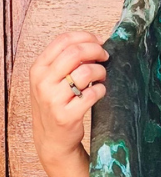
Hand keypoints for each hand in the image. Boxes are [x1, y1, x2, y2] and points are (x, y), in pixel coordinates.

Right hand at [29, 30, 108, 168]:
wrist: (52, 138)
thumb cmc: (55, 104)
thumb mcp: (50, 80)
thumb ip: (65, 61)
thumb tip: (94, 43)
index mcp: (38, 68)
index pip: (63, 40)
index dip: (85, 37)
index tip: (98, 41)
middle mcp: (43, 82)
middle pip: (75, 53)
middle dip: (96, 51)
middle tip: (105, 57)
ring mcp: (54, 100)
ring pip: (86, 72)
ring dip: (100, 72)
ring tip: (101, 77)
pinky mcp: (68, 115)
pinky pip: (93, 93)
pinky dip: (101, 90)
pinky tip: (99, 92)